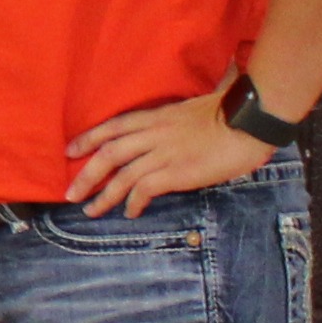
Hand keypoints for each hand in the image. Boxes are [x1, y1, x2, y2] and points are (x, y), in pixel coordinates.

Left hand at [67, 90, 272, 216]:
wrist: (250, 120)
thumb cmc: (230, 114)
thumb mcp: (192, 110)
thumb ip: (173, 122)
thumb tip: (166, 135)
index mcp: (157, 116)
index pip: (113, 126)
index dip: (88, 138)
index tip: (71, 151)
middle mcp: (154, 133)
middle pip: (108, 154)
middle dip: (86, 175)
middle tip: (71, 193)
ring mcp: (165, 153)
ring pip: (122, 175)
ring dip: (103, 196)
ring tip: (91, 211)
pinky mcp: (178, 172)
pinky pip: (145, 189)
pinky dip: (133, 203)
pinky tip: (130, 212)